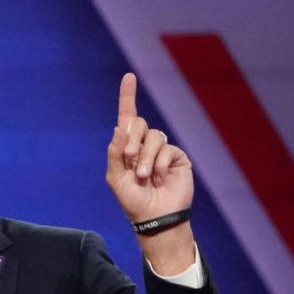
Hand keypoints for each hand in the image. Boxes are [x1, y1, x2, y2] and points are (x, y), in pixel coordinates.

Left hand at [106, 73, 193, 222]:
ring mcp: (162, 150)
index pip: (127, 118)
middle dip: (132, 139)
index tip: (129, 76)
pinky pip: (167, 149)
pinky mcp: (177, 157)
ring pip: (154, 136)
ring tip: (144, 176)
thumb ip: (115, 153)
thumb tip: (119, 127)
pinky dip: (159, 164)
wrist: (153, 217)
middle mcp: (144, 145)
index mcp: (127, 147)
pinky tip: (158, 178)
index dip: (128, 96)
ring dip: (146, 157)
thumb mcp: (115, 178)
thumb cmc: (132, 199)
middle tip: (129, 158)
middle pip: (138, 123)